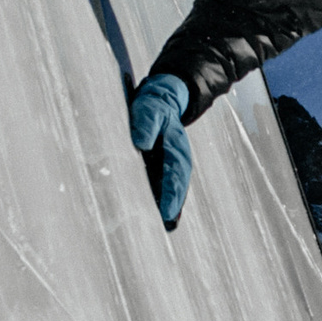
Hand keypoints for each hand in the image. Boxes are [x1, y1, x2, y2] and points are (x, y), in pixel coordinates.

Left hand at [129, 73, 193, 228]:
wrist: (163, 96)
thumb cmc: (154, 103)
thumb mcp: (149, 108)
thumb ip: (146, 123)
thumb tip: (142, 142)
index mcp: (176, 144)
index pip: (175, 171)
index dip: (171, 192)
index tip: (166, 211)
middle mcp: (178, 155)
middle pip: (180, 183)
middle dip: (175, 203)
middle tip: (168, 224)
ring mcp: (173, 159)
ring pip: (176, 184)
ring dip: (173, 203)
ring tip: (167, 224)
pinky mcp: (165, 161)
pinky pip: (168, 181)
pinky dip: (166, 195)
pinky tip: (160, 211)